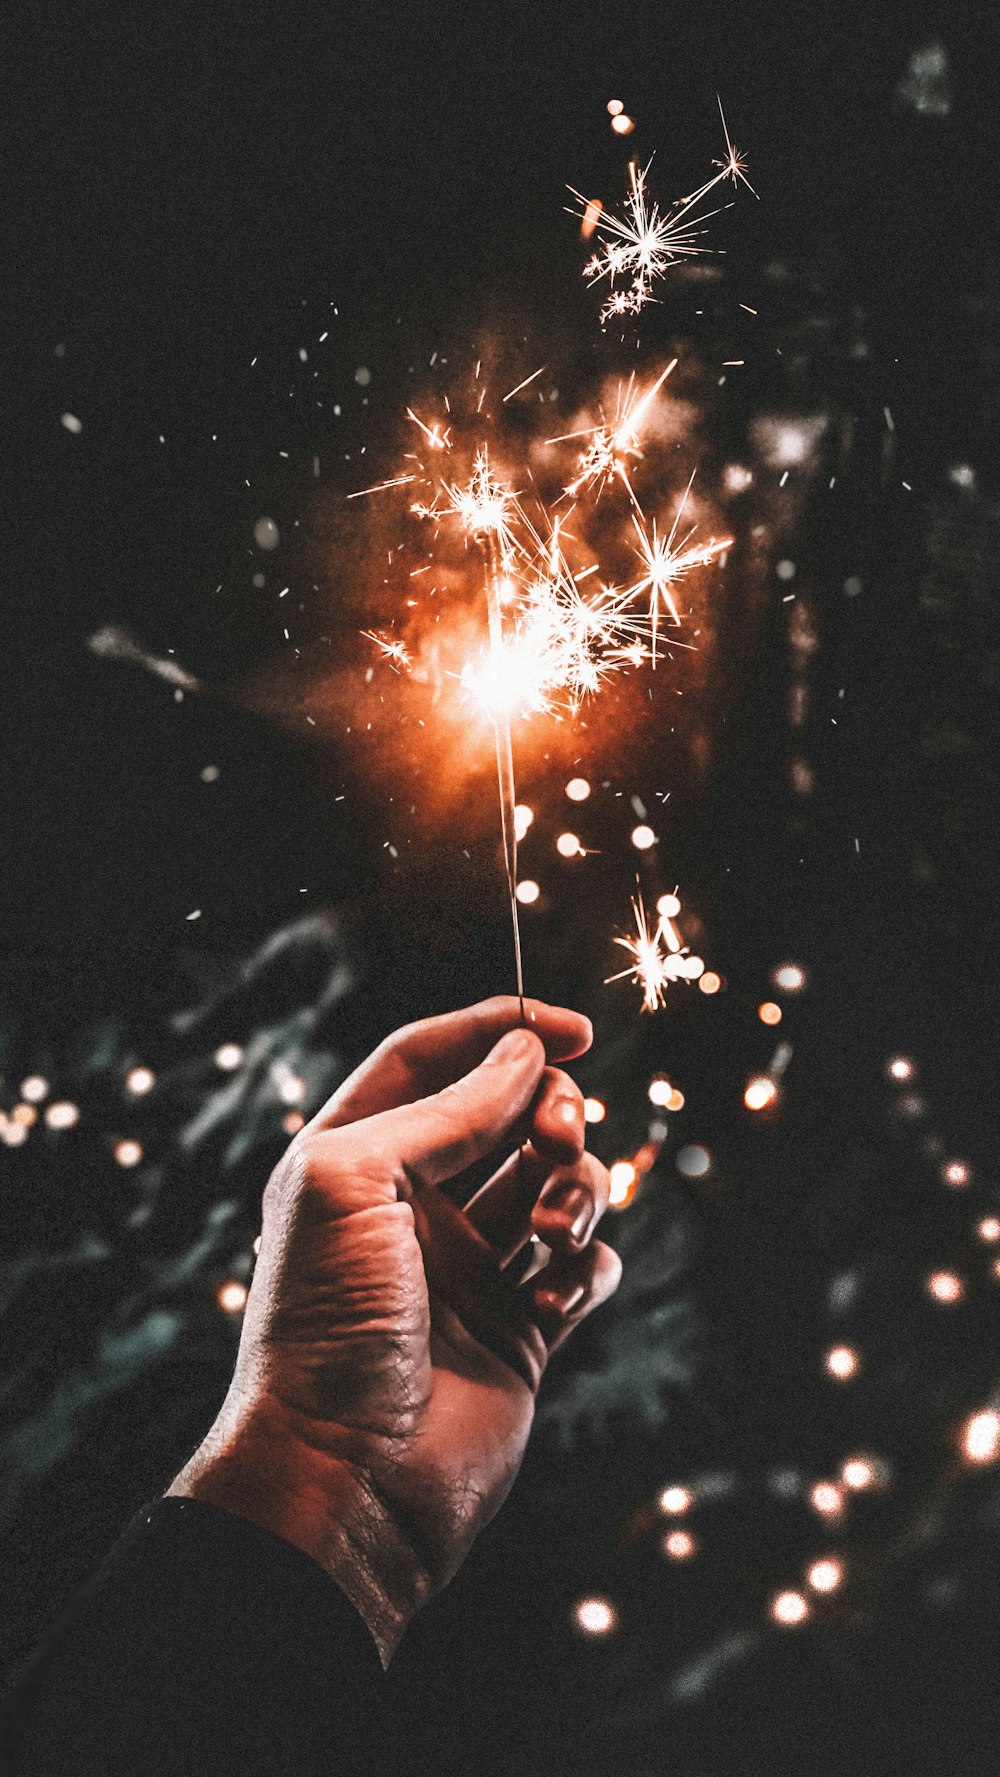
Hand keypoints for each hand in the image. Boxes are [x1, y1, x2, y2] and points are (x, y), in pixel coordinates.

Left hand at [167, 998, 620, 1663]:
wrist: (346, 1483)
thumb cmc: (326, 1327)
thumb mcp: (356, 1183)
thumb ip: (446, 1112)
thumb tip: (524, 1056)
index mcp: (357, 1158)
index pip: (431, 1060)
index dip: (498, 1031)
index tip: (571, 1027)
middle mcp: (415, 1206)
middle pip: (508, 1114)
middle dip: (549, 1110)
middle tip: (555, 1137)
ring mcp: (471, 1269)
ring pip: (557, 1185)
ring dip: (576, 1190)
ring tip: (554, 1235)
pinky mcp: (521, 1332)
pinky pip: (584, 1269)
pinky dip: (588, 1266)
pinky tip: (557, 1294)